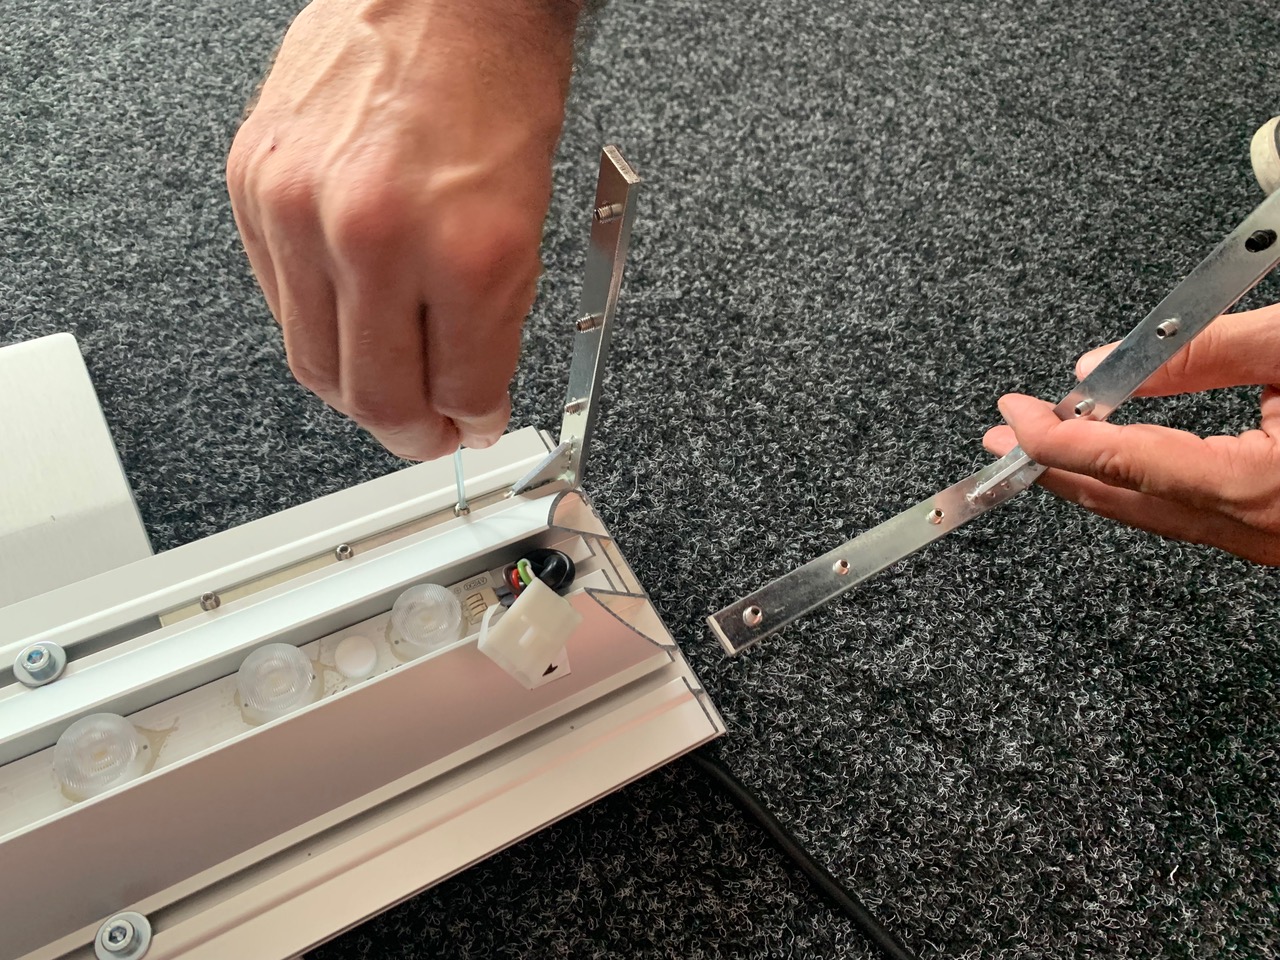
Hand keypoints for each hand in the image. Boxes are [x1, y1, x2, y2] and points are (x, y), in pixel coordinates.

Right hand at [227, 0, 580, 458]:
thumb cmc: (498, 86)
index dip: (471, 424)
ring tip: (390, 387)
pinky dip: (318, 325)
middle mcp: (373, 233)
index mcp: (464, 248)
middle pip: (374, 397)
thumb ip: (494, 322)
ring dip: (358, 392)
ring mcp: (299, 207)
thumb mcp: (530, 221)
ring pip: (314, 362)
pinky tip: (351, 318)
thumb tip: (468, 392)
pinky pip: (277, 301)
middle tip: (430, 432)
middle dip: (411, 432)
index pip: (458, 390)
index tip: (474, 426)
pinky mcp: (252, 184)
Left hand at [983, 303, 1279, 564]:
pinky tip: (1117, 467)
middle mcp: (1255, 528)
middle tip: (1002, 440)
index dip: (1058, 440)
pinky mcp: (1276, 531)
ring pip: (1154, 515)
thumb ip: (1203, 350)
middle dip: (1055, 468)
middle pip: (1125, 502)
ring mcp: (1266, 538)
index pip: (1125, 464)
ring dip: (1093, 480)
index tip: (1015, 417)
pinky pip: (1188, 514)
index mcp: (1254, 485)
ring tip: (1043, 450)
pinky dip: (1140, 487)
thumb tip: (1102, 365)